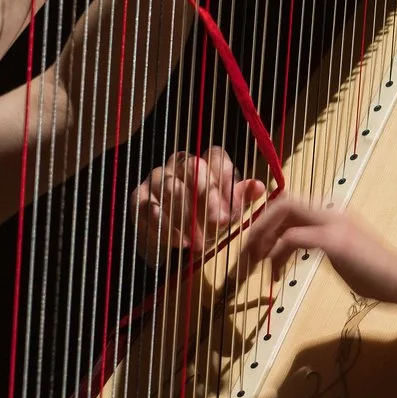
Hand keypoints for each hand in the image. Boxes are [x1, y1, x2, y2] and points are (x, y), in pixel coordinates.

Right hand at [131, 146, 269, 257]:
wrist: (171, 240)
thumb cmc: (202, 221)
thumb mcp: (225, 212)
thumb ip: (239, 200)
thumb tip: (258, 186)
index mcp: (205, 162)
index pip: (216, 156)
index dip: (226, 179)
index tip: (233, 206)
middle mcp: (179, 163)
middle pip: (193, 167)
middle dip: (209, 197)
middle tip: (219, 224)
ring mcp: (157, 178)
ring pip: (170, 186)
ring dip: (186, 216)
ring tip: (198, 241)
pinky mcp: (138, 196)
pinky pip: (147, 204)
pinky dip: (162, 222)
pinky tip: (178, 239)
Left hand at [240, 195, 396, 305]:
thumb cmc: (377, 276)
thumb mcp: (341, 256)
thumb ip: (319, 247)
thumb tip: (294, 251)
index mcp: (332, 213)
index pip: (290, 205)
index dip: (268, 222)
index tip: (256, 248)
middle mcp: (331, 211)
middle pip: (282, 202)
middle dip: (258, 226)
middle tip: (246, 255)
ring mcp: (333, 223)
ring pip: (283, 212)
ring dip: (261, 237)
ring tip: (253, 264)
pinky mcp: (335, 241)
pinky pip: (293, 238)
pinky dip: (276, 253)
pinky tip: (275, 272)